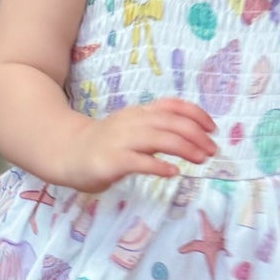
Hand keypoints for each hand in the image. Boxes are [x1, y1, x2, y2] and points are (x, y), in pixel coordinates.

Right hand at [65, 99, 216, 191]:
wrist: (66, 152)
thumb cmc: (105, 144)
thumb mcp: (133, 129)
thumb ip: (156, 128)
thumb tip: (191, 136)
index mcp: (140, 113)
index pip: (173, 106)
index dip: (196, 114)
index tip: (213, 128)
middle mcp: (132, 123)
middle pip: (171, 122)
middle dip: (197, 135)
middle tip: (212, 150)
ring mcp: (121, 141)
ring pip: (159, 138)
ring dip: (185, 148)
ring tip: (201, 159)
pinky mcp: (111, 161)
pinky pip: (139, 162)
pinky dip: (158, 166)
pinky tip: (173, 173)